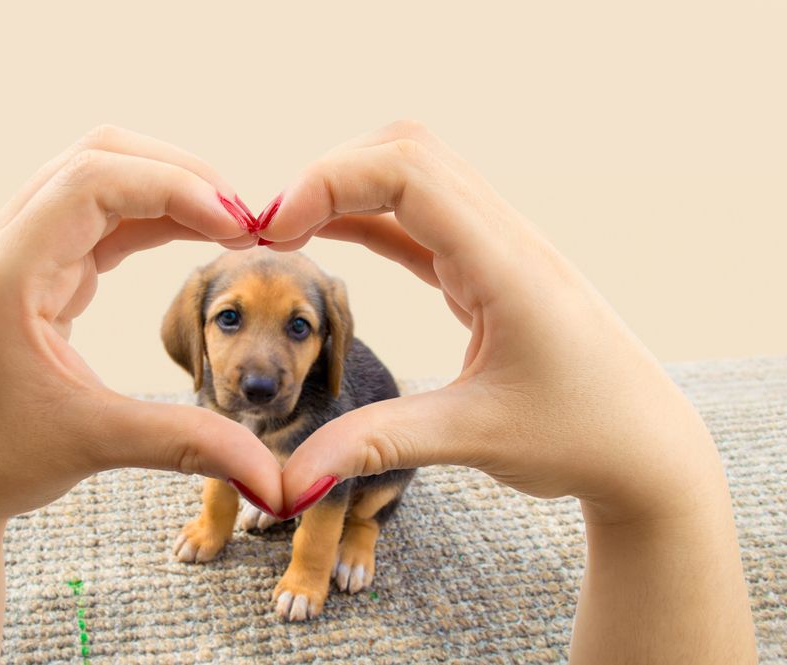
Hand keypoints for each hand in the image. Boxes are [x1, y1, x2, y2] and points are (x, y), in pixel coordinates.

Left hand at [0, 126, 283, 534]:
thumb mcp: (94, 444)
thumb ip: (188, 443)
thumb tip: (272, 476)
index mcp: (4, 274)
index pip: (93, 182)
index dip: (174, 189)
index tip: (238, 227)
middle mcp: (4, 247)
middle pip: (97, 158)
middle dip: (178, 176)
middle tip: (244, 220)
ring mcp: (16, 251)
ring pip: (99, 178)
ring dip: (167, 191)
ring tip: (230, 227)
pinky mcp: (34, 268)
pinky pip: (98, 216)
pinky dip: (151, 217)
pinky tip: (193, 236)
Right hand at [257, 121, 755, 663]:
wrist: (645, 448)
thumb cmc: (582, 438)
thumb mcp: (474, 438)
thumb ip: (377, 445)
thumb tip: (287, 480)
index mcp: (506, 265)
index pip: (410, 172)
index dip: (330, 180)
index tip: (276, 229)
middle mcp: (505, 240)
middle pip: (407, 152)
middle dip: (330, 174)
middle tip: (272, 228)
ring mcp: (498, 250)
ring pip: (414, 177)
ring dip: (347, 190)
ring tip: (287, 230)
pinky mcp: (488, 272)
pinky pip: (420, 222)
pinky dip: (368, 219)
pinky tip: (329, 235)